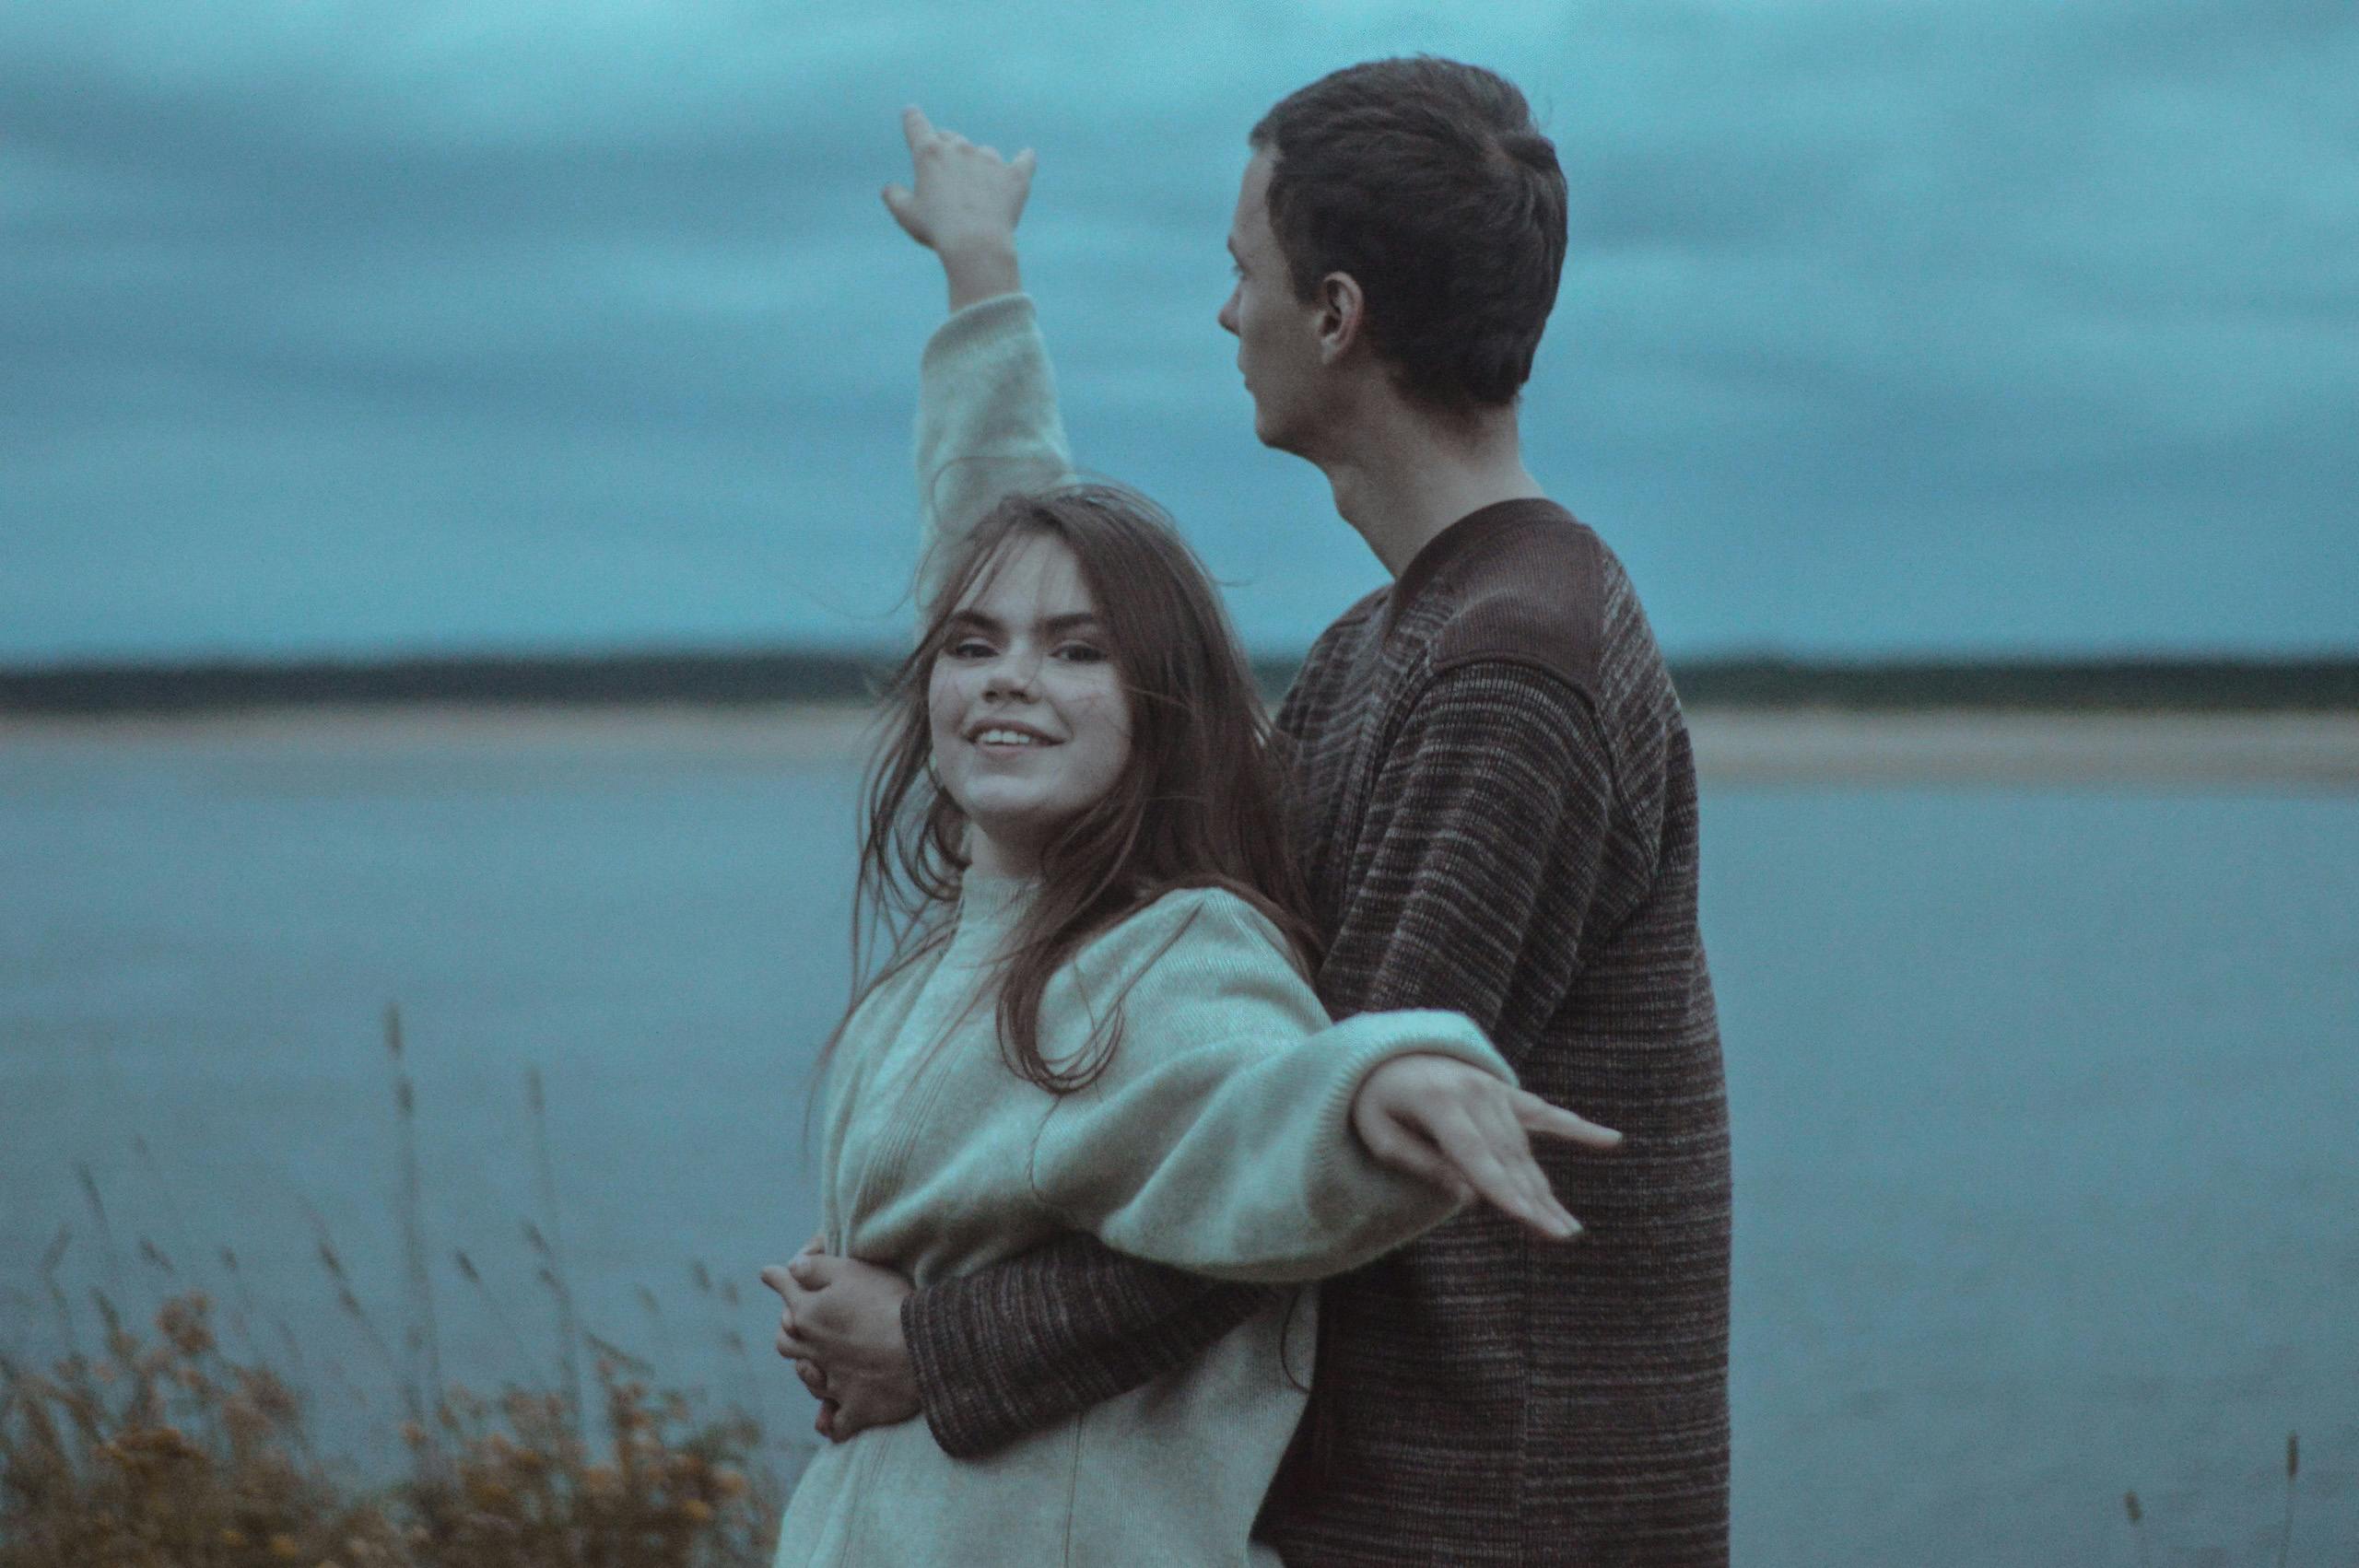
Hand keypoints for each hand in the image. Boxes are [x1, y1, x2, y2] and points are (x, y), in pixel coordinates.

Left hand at [758, 1238, 920, 1441]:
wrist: (920, 1349)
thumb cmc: (887, 1303)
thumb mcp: (851, 1271)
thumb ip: (817, 1267)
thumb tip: (791, 1265)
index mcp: (808, 1314)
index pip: (785, 1290)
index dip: (776, 1278)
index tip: (768, 1273)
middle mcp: (814, 1350)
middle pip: (786, 1342)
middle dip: (787, 1330)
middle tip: (790, 1323)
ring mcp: (834, 1383)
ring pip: (808, 1380)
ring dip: (806, 1371)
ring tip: (809, 1365)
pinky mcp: (857, 1408)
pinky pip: (837, 1422)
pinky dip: (832, 1421)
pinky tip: (829, 1421)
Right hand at [882, 105, 1033, 309]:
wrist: (977, 244)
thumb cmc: (937, 229)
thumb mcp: (905, 215)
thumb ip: (894, 196)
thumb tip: (890, 189)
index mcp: (930, 154)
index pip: (916, 125)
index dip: (912, 119)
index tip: (911, 114)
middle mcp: (961, 149)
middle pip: (951, 137)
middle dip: (946, 149)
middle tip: (945, 172)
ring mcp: (990, 160)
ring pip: (983, 152)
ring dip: (977, 163)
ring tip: (976, 189)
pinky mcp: (1015, 176)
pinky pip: (1024, 160)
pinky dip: (1024, 159)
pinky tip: (1025, 157)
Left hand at [1350, 1054, 1621, 1240]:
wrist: (1386, 1051)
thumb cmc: (1376, 1101)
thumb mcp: (1381, 1134)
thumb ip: (1424, 1164)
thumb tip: (1469, 1198)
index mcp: (1438, 1102)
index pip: (1476, 1155)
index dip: (1502, 1189)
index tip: (1529, 1218)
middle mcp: (1474, 1092)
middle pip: (1508, 1157)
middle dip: (1534, 1200)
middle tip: (1561, 1236)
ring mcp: (1493, 1089)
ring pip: (1524, 1148)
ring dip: (1545, 1189)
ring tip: (1567, 1227)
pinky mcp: (1505, 1092)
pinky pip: (1545, 1113)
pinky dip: (1578, 1128)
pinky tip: (1612, 1140)